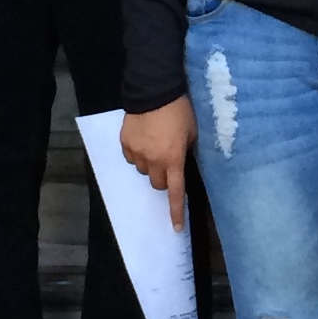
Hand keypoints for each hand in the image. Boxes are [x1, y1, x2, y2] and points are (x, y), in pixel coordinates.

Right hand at [122, 96, 196, 228]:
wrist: (154, 91)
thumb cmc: (179, 111)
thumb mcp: (191, 132)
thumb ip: (185, 150)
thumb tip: (180, 159)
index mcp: (173, 159)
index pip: (176, 192)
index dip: (176, 211)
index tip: (176, 228)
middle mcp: (153, 161)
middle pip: (157, 183)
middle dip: (163, 177)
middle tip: (168, 162)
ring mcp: (137, 153)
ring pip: (143, 170)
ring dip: (150, 164)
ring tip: (154, 144)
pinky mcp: (125, 143)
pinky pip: (131, 157)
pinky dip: (137, 153)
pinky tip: (142, 139)